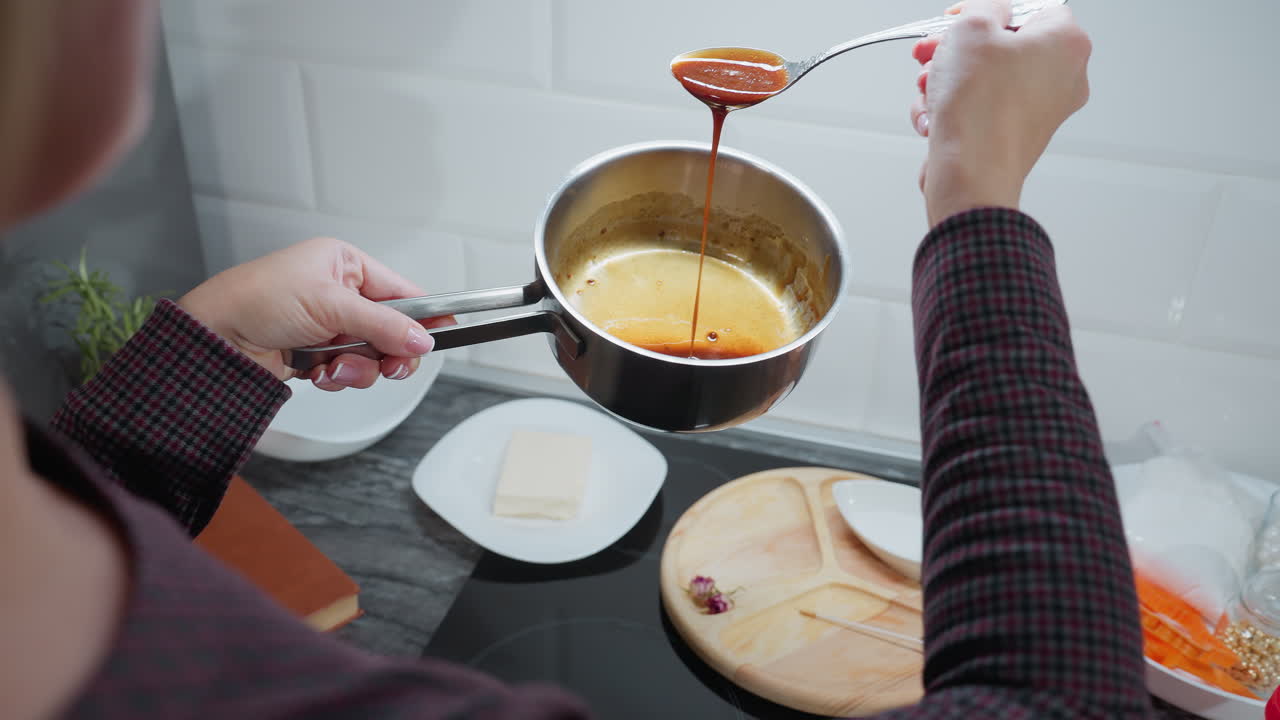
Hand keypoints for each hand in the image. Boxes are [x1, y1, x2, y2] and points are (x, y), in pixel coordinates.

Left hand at [179, 238, 452, 390]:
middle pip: (392, 330)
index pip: (402, 292)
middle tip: (391, 367)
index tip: (446, 334)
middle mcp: (340, 294)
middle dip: (389, 352)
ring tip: (333, 367)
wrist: (213, 339)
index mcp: (346, 265)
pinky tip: (316, 373)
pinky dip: (337, 377)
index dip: (425, 316)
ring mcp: (329, 326)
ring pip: (372, 356)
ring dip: (358, 368)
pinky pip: (348, 372)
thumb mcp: (329, 305)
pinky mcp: (316, 355)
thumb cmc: (258, 300)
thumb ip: (382, 325)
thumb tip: (423, 339)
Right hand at [910, 0, 1091, 226]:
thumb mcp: (971, 28)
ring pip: (988, 79)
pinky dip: (956, 109)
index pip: (1032, 7)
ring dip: (950, 80)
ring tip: (928, 89)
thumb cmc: (978, 107)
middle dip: (959, 49)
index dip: (988, 9)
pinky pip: (983, 109)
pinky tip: (934, 116)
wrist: (970, 174)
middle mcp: (1065, 77)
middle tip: (931, 52)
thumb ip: (984, 7)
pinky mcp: (1018, 137)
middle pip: (1005, 46)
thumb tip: (989, 14)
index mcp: (1067, 42)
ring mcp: (1043, 111)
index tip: (959, 17)